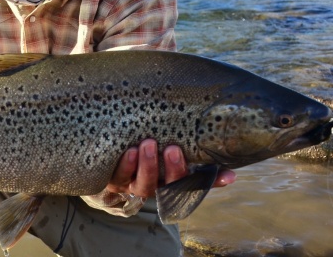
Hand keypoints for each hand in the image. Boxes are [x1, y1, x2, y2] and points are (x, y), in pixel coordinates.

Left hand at [106, 139, 235, 197]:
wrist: (101, 166)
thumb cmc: (139, 157)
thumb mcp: (161, 155)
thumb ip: (188, 155)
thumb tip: (230, 168)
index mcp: (169, 182)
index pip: (194, 184)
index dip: (211, 182)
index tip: (228, 174)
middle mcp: (153, 187)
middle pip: (169, 186)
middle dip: (173, 170)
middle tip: (173, 149)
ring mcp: (132, 185)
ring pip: (143, 184)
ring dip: (147, 165)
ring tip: (148, 144)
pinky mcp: (111, 180)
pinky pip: (118, 176)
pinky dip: (125, 165)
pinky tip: (129, 151)